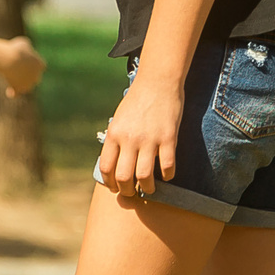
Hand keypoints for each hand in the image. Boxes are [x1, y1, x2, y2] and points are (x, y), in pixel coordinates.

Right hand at [0, 36, 46, 97]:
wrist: (10, 60)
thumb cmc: (16, 49)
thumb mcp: (22, 43)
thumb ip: (25, 47)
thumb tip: (24, 48)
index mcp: (40, 64)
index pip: (40, 66)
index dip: (34, 65)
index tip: (28, 63)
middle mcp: (36, 76)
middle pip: (35, 78)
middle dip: (28, 75)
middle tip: (20, 71)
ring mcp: (28, 83)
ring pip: (27, 87)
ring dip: (21, 85)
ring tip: (13, 81)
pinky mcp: (19, 89)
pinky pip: (17, 93)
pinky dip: (13, 93)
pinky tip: (9, 92)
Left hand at [98, 73, 183, 199]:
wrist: (158, 81)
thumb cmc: (137, 101)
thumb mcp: (119, 119)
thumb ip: (116, 140)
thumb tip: (114, 165)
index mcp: (114, 134)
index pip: (106, 168)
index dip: (110, 183)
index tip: (115, 188)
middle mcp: (129, 139)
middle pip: (123, 177)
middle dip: (127, 191)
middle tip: (133, 193)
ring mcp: (149, 139)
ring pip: (144, 177)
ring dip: (147, 189)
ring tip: (150, 189)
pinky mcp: (168, 138)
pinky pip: (167, 166)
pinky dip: (167, 176)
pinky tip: (167, 175)